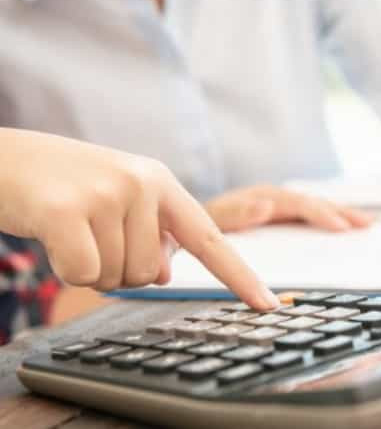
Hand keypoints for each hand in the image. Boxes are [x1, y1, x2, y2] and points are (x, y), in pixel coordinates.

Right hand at [0, 129, 278, 309]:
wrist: (1, 158)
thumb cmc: (62, 187)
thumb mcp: (116, 202)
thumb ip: (149, 235)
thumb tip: (164, 274)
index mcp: (161, 182)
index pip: (209, 239)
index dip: (240, 276)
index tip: (270, 306)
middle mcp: (143, 183)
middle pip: (150, 273)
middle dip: (117, 268)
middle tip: (87, 232)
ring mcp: (107, 193)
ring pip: (117, 277)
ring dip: (89, 267)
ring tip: (69, 228)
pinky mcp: (68, 209)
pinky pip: (84, 274)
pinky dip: (65, 269)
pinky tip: (51, 236)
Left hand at [205, 185, 373, 232]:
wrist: (183, 224)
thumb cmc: (196, 225)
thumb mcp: (211, 221)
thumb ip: (237, 214)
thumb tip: (267, 206)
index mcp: (261, 198)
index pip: (298, 204)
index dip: (321, 214)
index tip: (341, 227)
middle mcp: (273, 199)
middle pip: (314, 203)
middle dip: (342, 213)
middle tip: (367, 225)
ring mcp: (277, 208)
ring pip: (315, 209)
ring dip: (342, 215)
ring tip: (369, 224)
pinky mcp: (279, 218)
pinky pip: (308, 218)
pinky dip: (329, 220)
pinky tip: (347, 228)